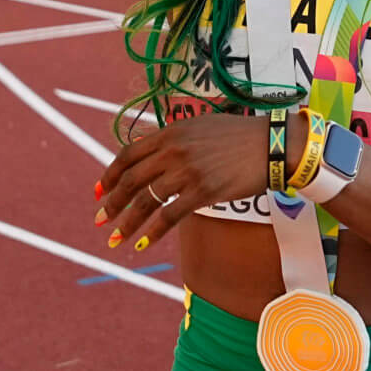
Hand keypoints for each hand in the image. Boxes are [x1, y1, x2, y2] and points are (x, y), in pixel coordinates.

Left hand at [94, 114, 267, 250]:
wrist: (271, 145)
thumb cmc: (239, 136)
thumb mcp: (200, 126)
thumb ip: (174, 138)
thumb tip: (152, 152)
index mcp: (171, 132)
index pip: (128, 154)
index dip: (109, 175)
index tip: (99, 191)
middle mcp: (174, 149)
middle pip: (132, 180)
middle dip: (111, 203)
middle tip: (100, 219)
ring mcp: (188, 171)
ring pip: (146, 201)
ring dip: (127, 222)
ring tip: (115, 238)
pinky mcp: (204, 191)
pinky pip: (170, 216)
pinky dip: (153, 232)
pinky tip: (142, 244)